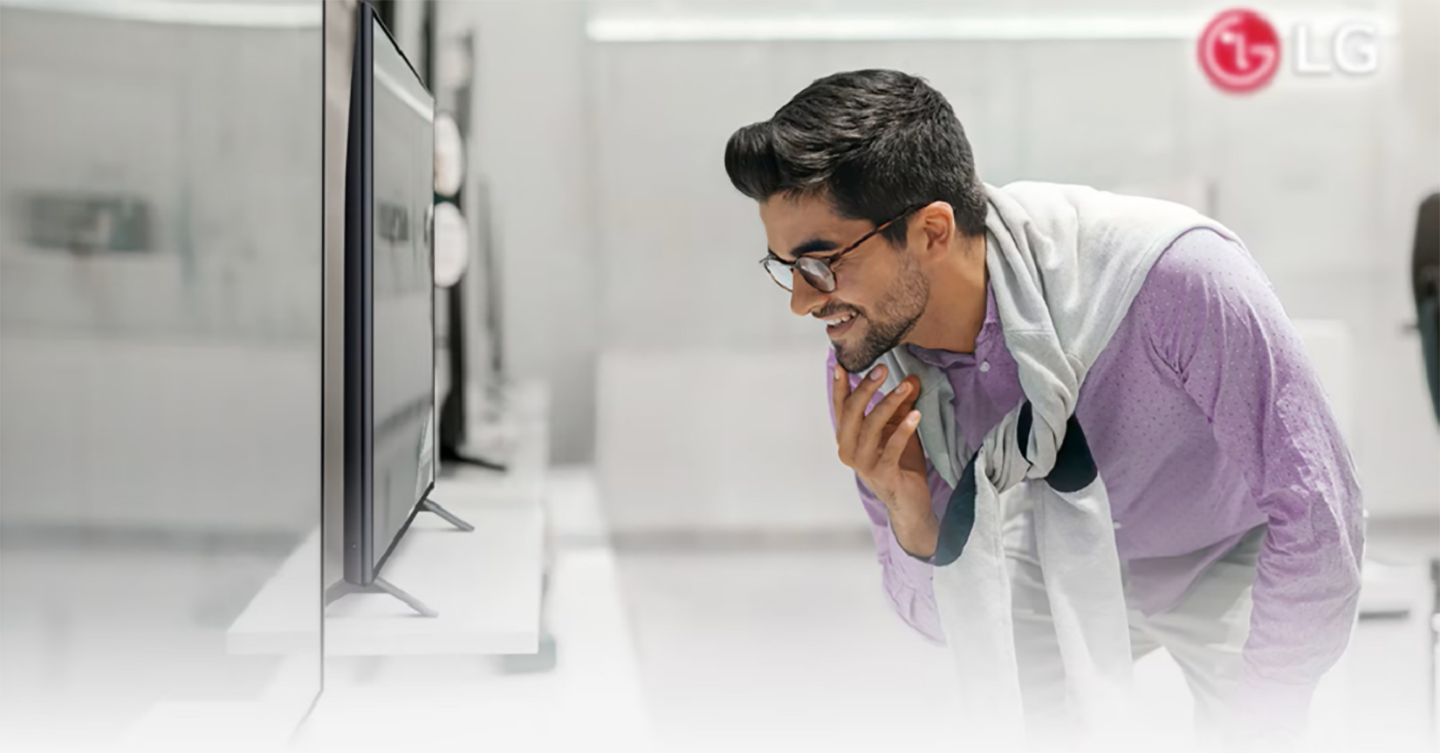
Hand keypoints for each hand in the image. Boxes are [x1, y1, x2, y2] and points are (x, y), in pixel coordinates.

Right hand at [833, 364, 937, 557]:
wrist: (909, 502)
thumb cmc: (901, 464)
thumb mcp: (899, 429)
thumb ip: (902, 405)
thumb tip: (911, 377)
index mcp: (847, 438)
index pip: (841, 407)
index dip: (841, 386)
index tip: (843, 364)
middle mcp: (848, 450)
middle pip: (851, 413)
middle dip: (866, 388)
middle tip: (882, 369)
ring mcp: (863, 464)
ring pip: (870, 427)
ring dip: (888, 404)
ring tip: (906, 387)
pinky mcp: (882, 474)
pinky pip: (891, 448)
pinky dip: (904, 429)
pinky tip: (916, 415)